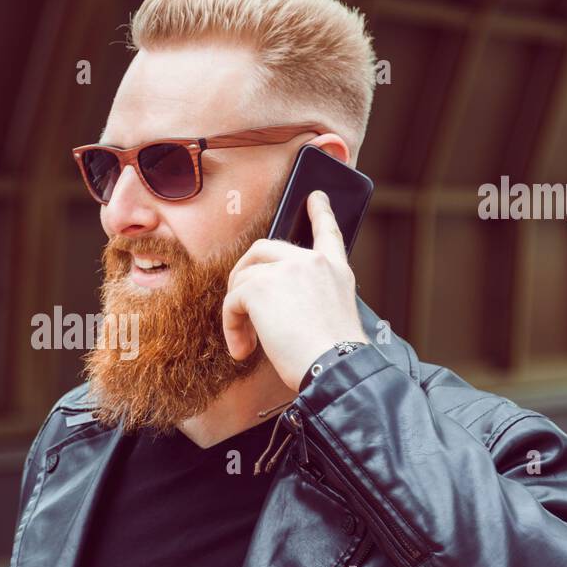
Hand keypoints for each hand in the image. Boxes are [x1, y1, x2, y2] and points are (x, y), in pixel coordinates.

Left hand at [222, 190, 368, 390]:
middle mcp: (312, 262)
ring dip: (238, 311)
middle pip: (264, 249)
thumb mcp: (333, 317)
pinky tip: (243, 348)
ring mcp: (286, 270)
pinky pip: (232, 301)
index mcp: (336, 271)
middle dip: (245, 274)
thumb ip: (311, 298)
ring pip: (243, 279)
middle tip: (241, 304)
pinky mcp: (260, 287)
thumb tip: (276, 305)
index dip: (320, 213)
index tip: (316, 198)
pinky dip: (231, 325)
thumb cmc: (334, 357)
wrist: (335, 368)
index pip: (328, 233)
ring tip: (246, 341)